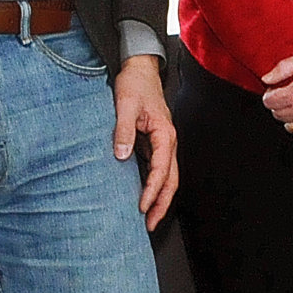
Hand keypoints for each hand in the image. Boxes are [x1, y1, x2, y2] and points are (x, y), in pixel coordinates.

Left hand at [113, 55, 178, 229]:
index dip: (153, 190)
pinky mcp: (154, 142)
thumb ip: (123, 130)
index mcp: (165, 133)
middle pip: (171, 179)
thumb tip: (122, 155)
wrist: (140, 68)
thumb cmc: (135, 83)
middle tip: (150, 224)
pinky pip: (157, 169)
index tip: (142, 206)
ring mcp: (162, 143)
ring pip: (166, 177)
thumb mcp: (124, 104)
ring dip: (159, 197)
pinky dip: (153, 185)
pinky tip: (142, 196)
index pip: (162, 169)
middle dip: (162, 204)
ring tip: (147, 218)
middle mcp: (168, 141)